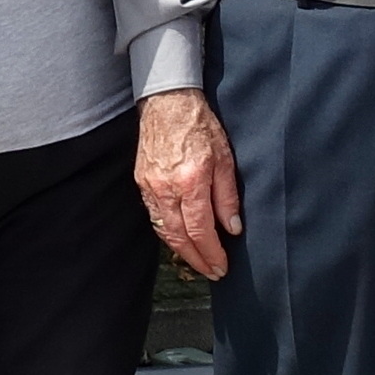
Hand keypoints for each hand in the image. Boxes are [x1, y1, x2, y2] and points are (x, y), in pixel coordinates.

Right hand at [135, 89, 242, 280]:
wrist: (167, 102)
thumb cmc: (199, 125)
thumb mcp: (225, 158)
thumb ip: (228, 196)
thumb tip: (232, 228)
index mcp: (191, 181)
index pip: (200, 230)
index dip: (211, 253)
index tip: (222, 266)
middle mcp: (166, 188)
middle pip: (179, 237)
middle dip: (197, 259)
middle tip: (212, 272)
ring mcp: (150, 186)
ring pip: (163, 230)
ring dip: (181, 250)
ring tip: (198, 260)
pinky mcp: (142, 182)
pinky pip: (154, 216)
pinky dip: (167, 232)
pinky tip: (179, 237)